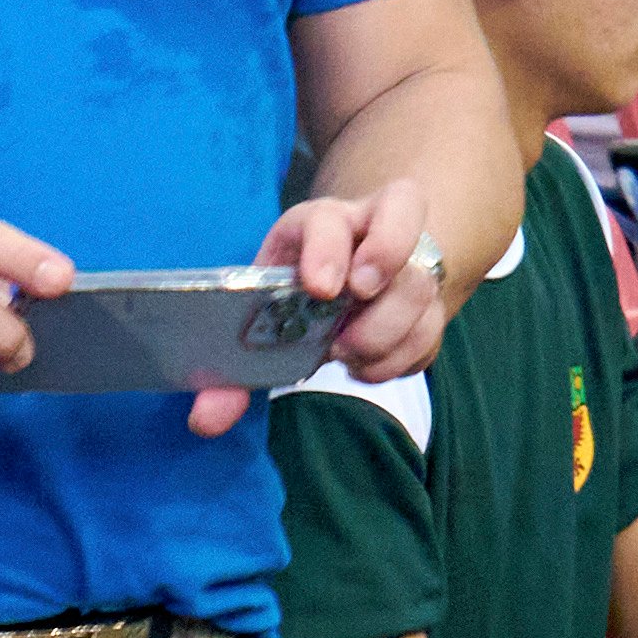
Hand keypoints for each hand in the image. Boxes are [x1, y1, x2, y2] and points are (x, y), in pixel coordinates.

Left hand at [218, 174, 442, 436]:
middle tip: (345, 338)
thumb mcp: (256, 318)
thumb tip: (206, 418)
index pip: (330, 218)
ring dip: (389, 333)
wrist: (343, 283)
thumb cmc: (289, 298)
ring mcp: (408, 261)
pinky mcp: (431, 300)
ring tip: (348, 356)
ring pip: (422, 284)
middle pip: (398, 234)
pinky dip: (402, 357)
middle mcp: (370, 229)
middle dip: (380, 289)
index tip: (321, 290)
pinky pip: (432, 329)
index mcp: (319, 224)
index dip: (328, 250)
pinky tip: (368, 366)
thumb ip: (230, 374)